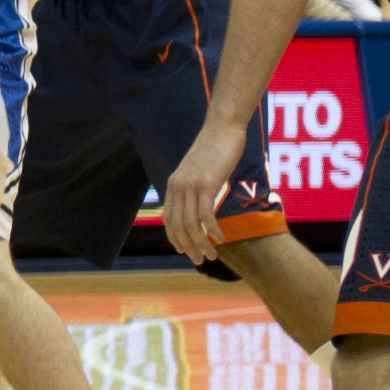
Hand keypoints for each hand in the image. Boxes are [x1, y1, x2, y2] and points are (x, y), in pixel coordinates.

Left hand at [158, 121, 247, 262]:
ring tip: (212, 254)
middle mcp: (178, 186)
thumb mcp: (198, 172)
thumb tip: (198, 207)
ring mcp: (191, 185)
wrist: (221, 129)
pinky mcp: (207, 183)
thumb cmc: (214, 151)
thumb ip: (194, 189)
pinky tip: (221, 237)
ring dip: (202, 244)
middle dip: (188, 247)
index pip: (168, 220)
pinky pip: (206, 214)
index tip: (185, 252)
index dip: (175, 239)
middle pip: (178, 226)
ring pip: (191, 224)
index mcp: (173, 185)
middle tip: (202, 260)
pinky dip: (212, 230)